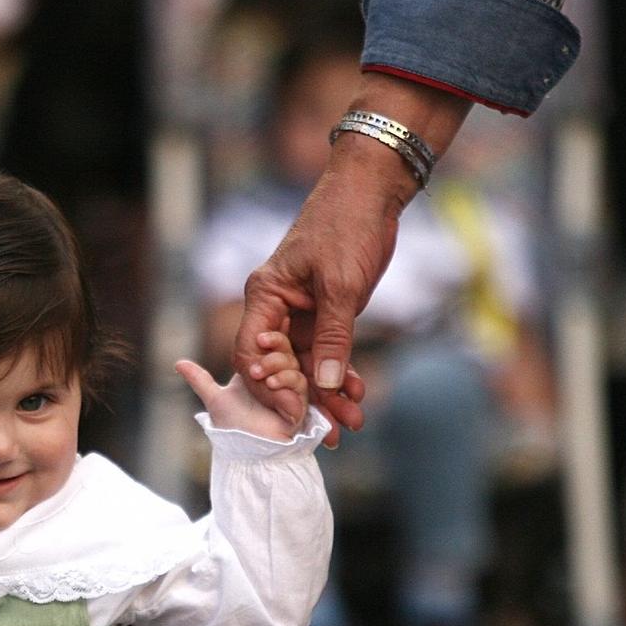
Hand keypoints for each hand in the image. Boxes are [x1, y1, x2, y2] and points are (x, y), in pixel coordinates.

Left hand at [176, 337, 306, 444]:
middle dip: (275, 342)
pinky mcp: (298, 406)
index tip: (258, 331)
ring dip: (277, 363)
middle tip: (261, 341)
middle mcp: (278, 379)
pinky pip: (299, 386)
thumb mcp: (214, 398)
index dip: (269, 334)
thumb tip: (178, 363)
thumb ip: (199, 379)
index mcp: (261, 372)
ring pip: (293, 366)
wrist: (243, 451)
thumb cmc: (231, 427)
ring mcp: (290, 392)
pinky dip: (285, 381)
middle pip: (286, 350)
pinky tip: (271, 383)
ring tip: (258, 373)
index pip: (271, 345)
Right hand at [232, 72, 469, 435]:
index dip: (270, 388)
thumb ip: (333, 337)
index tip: (295, 415)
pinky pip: (326, 353)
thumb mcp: (342, 286)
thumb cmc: (346, 226)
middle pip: (280, 367)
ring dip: (327, 394)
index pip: (252, 353)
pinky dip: (340, 374)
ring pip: (306, 365)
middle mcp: (277, 308)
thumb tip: (324, 384)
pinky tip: (357, 395)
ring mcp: (301, 313)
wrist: (373, 193)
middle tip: (329, 432)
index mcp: (265, 296)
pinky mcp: (325, 313)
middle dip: (304, 401)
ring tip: (351, 423)